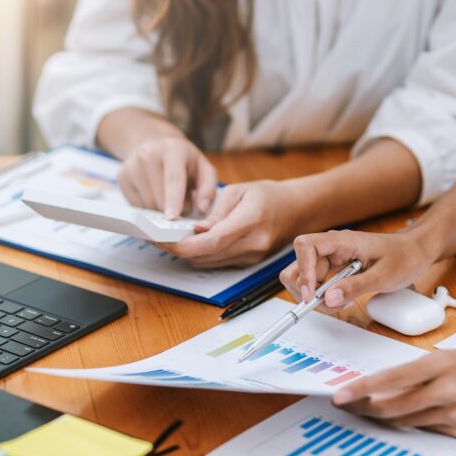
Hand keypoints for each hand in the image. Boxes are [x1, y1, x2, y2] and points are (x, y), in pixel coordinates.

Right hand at [117, 137, 217, 219]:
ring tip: (168, 199)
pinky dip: (148, 210)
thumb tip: (202, 209)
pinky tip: (154, 197)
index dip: (173, 200)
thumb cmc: (184, 162)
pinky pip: (136, 206)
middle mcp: (149, 154)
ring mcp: (132, 165)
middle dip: (172, 210)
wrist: (154, 145)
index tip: (172, 217)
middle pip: (159, 196)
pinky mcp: (122, 177)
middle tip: (182, 206)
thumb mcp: (203, 169)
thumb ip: (208, 189)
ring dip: (160, 211)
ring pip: (147, 204)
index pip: (173, 179)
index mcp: (173, 149)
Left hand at [161, 181, 302, 267]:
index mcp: (251, 220)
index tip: (164, 240)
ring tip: (175, 238)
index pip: (211, 241)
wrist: (295, 210)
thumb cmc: (268, 196)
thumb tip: (196, 229)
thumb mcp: (239, 191)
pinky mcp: (249, 263)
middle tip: (160, 237)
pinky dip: (203, 254)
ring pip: (210, 263)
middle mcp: (253, 244)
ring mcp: (252, 257)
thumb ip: (216, 213)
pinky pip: (218, 263)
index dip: (184, 244)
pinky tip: (194, 242)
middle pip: (207, 256)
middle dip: (180, 249)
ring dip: (190, 253)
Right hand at [279, 229, 438, 312]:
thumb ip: (355, 286)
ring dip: (317, 296)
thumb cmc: (403, 257)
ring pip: (307, 278)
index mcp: (342, 241)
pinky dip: (326, 296)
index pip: (306, 246)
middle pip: (299, 265)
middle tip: (327, 304)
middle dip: (306, 289)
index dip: (302, 270)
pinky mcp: (336, 269)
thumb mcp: (383, 276)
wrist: (415, 252)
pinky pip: (319, 283)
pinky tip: (345, 299)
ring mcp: (332, 258)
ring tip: (342, 303)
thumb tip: (328, 298)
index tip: (310, 294)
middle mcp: (332, 247)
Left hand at [331, 345, 455, 437]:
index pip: (390, 378)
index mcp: (441, 364)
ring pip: (407, 421)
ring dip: (386, 418)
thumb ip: (421, 370)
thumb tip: (387, 385)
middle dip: (364, 409)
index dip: (361, 390)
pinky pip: (429, 429)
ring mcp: (455, 413)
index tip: (339, 395)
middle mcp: (446, 389)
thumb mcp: (453, 355)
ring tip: (371, 411)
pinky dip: (416, 422)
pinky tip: (415, 414)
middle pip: (392, 406)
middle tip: (347, 407)